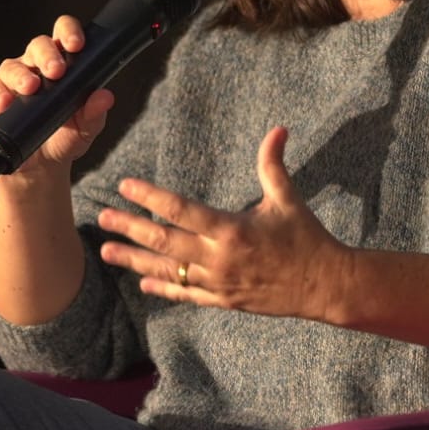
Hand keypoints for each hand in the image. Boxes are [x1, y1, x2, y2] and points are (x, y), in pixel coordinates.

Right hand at [0, 15, 114, 179]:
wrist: (40, 166)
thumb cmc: (64, 137)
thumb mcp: (85, 129)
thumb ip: (95, 113)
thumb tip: (105, 96)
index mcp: (63, 62)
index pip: (64, 34)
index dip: (69, 32)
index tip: (77, 45)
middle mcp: (36, 65)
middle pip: (39, 45)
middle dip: (48, 55)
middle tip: (57, 71)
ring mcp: (12, 79)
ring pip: (13, 65)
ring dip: (22, 75)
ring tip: (31, 88)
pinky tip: (5, 103)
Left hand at [96, 126, 347, 320]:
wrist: (325, 286)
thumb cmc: (307, 237)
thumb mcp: (288, 198)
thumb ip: (273, 164)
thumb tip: (278, 128)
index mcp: (231, 229)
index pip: (180, 210)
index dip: (149, 196)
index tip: (125, 185)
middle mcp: (219, 258)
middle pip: (163, 241)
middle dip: (130, 228)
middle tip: (102, 218)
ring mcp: (219, 283)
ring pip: (168, 270)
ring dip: (134, 260)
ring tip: (106, 251)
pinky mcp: (224, 301)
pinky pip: (186, 294)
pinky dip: (163, 288)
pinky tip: (142, 283)